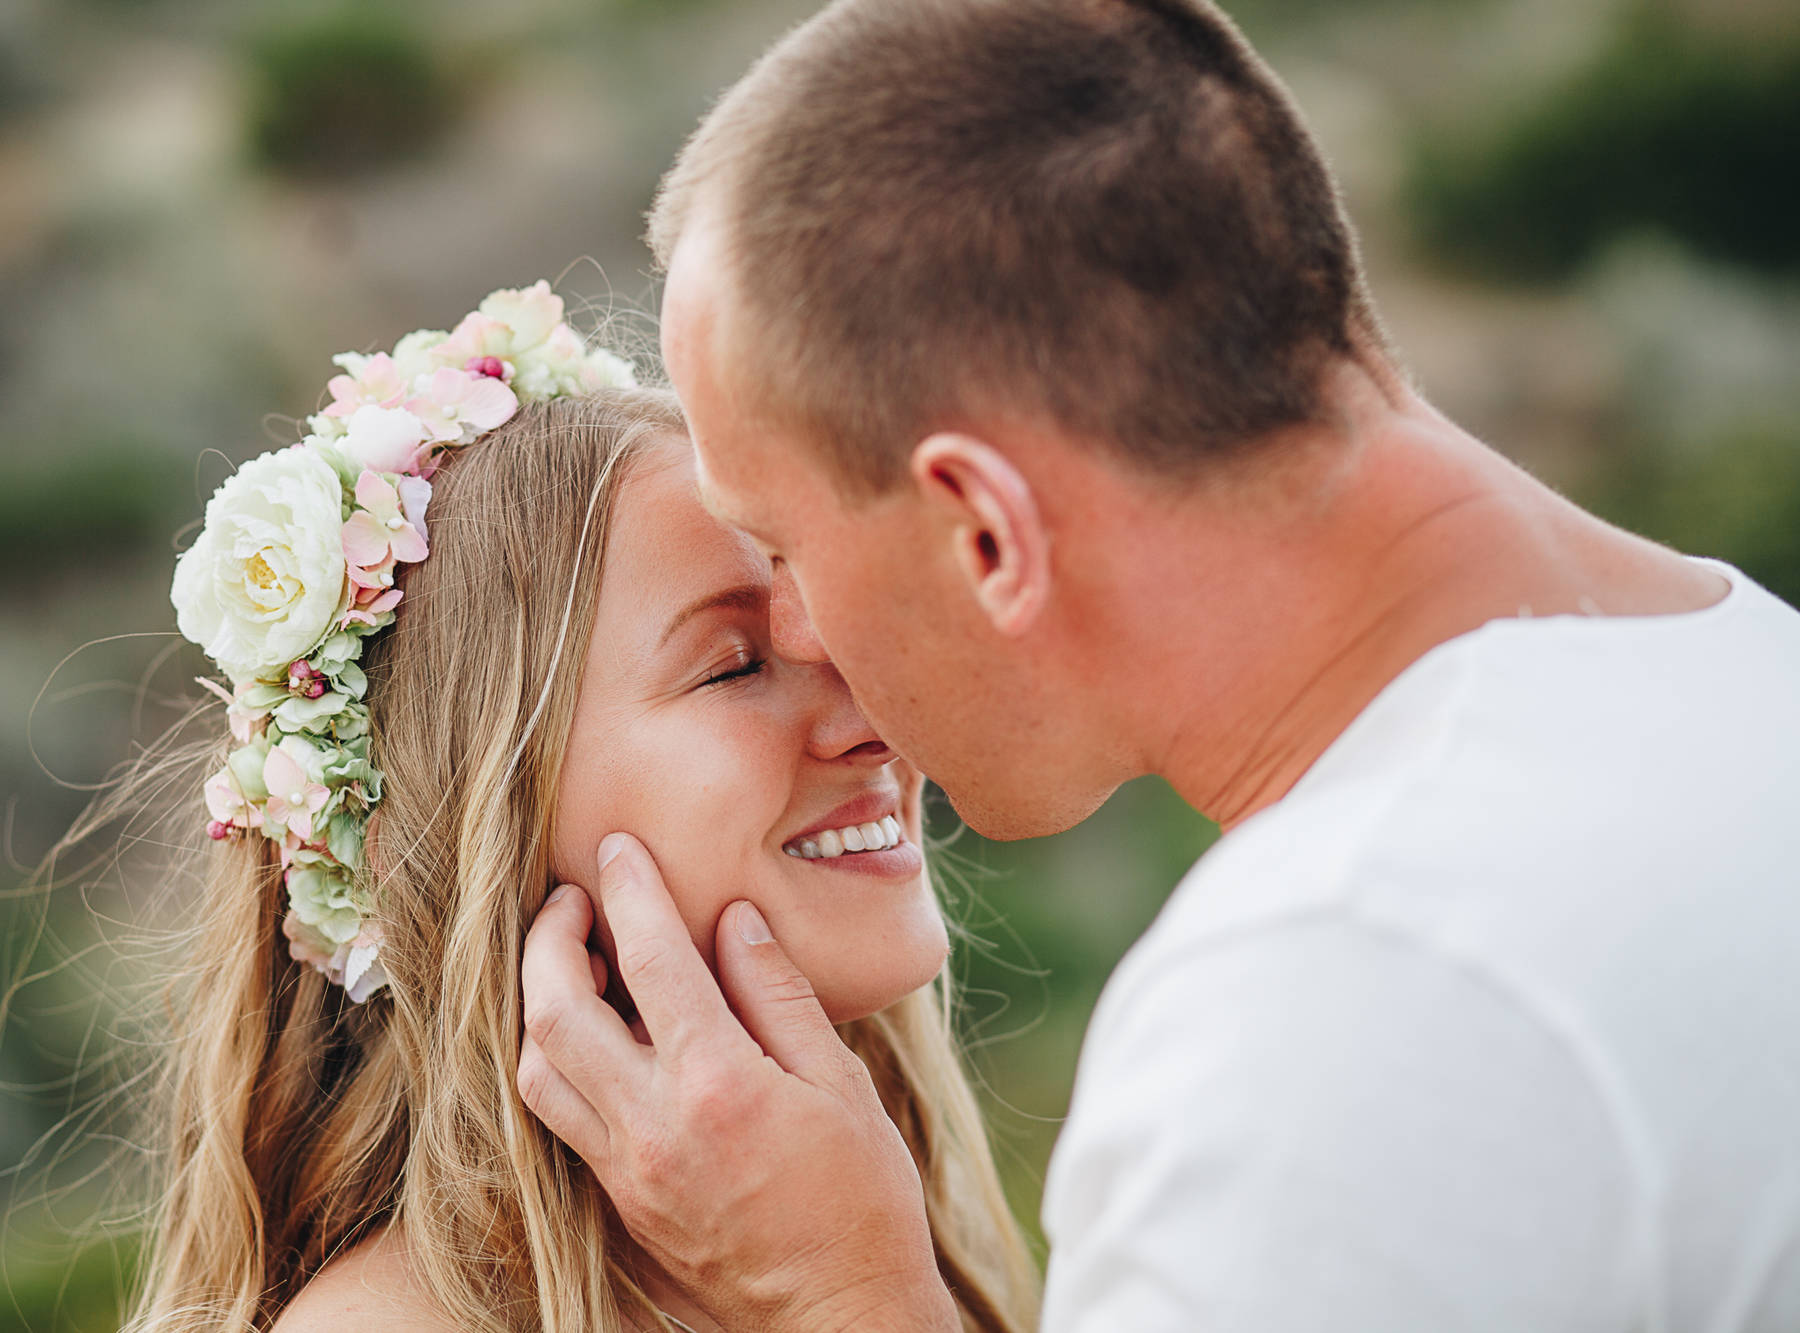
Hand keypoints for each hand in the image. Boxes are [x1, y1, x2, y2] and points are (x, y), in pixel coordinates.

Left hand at [517, 833, 958, 1332]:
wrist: (836, 1316)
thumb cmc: (859, 1199)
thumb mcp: (840, 1084)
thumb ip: (779, 995)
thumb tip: (733, 920)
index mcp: (718, 1086)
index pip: (651, 962)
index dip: (629, 891)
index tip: (618, 848)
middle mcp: (653, 1127)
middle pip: (557, 1011)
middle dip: (548, 938)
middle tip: (570, 897)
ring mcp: (625, 1171)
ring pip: (537, 1069)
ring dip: (537, 1001)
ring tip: (570, 960)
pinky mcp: (617, 1201)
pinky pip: (557, 1117)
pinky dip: (553, 1060)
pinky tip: (587, 1032)